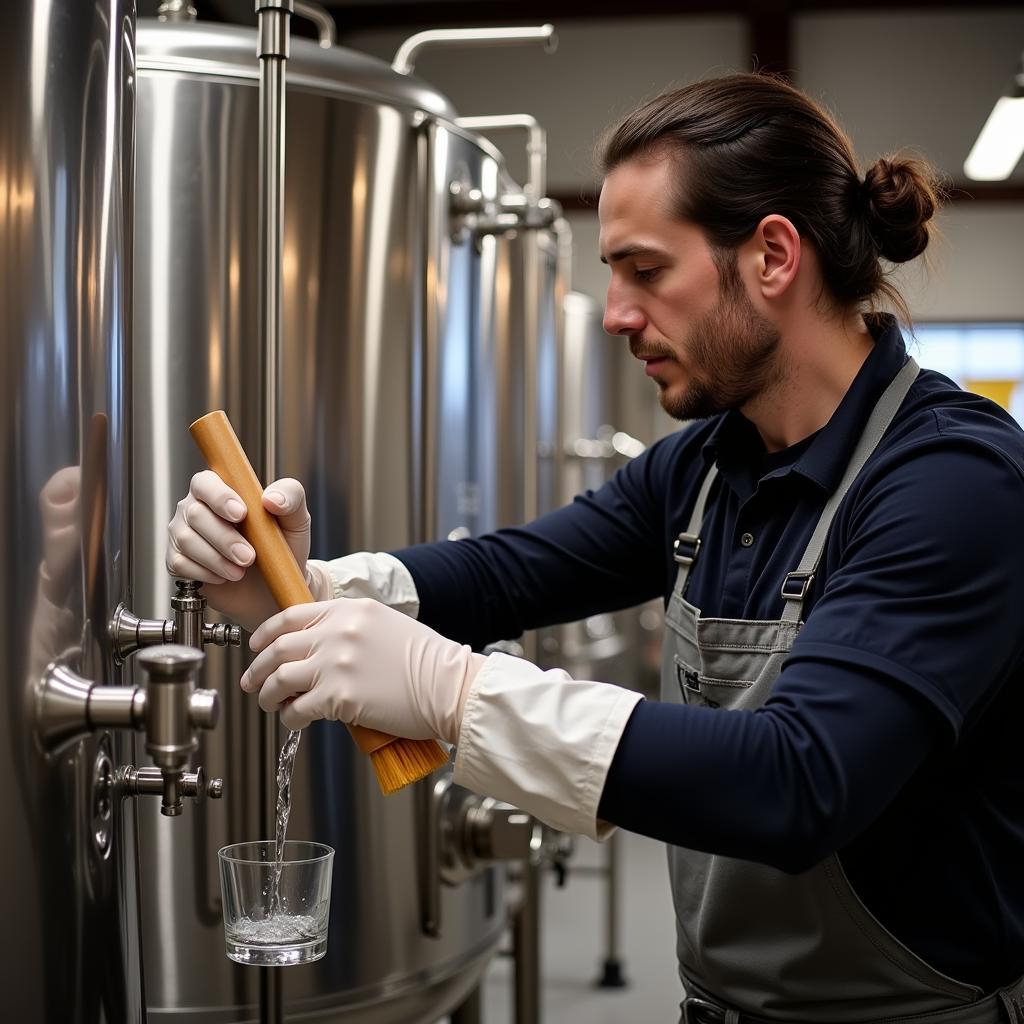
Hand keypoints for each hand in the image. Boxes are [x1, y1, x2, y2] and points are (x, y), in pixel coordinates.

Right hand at [165, 471, 321, 630]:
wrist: (275, 587)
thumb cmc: (283, 548)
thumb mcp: (296, 520)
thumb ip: (291, 496)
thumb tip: (272, 497)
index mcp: (222, 489)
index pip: (206, 482)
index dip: (220, 497)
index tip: (241, 514)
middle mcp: (197, 507)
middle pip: (196, 514)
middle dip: (224, 538)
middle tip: (249, 557)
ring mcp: (184, 533)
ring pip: (187, 540)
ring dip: (216, 559)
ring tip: (240, 571)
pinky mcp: (178, 560)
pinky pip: (180, 563)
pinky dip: (205, 573)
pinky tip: (224, 576)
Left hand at [242, 598, 486, 739]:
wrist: (449, 687)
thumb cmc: (427, 663)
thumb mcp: (385, 626)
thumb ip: (349, 630)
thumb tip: (317, 649)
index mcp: (350, 610)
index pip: (291, 616)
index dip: (266, 634)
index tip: (257, 647)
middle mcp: (339, 631)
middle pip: (278, 648)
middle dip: (258, 668)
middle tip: (252, 683)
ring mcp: (336, 663)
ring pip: (279, 679)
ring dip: (268, 695)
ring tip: (270, 704)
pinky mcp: (338, 697)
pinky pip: (296, 710)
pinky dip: (289, 718)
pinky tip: (295, 721)